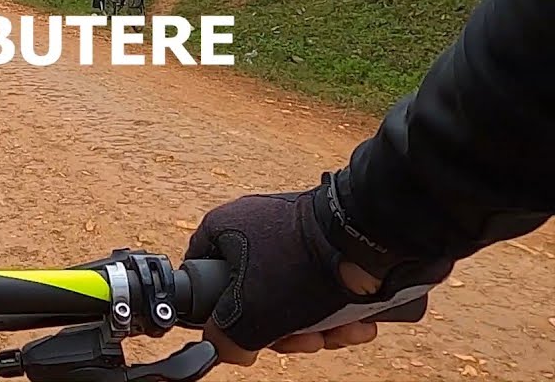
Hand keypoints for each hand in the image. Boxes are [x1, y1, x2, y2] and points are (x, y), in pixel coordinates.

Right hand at [184, 186, 451, 365]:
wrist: (375, 241)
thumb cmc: (303, 268)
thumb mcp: (249, 315)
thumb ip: (224, 338)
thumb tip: (228, 350)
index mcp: (225, 228)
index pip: (199, 271)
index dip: (214, 308)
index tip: (235, 330)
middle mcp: (256, 224)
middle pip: (252, 294)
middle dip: (281, 329)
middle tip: (302, 340)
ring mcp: (295, 232)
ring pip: (292, 294)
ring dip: (314, 327)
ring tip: (337, 333)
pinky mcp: (330, 242)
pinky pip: (321, 283)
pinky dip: (335, 308)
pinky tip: (356, 324)